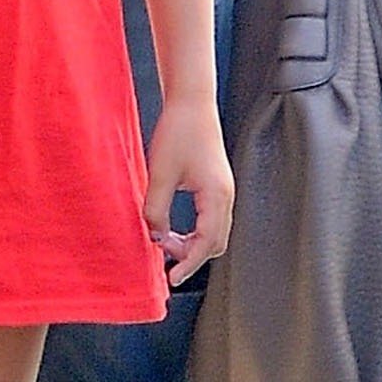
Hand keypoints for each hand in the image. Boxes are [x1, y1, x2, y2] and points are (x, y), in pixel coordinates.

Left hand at [143, 93, 234, 284]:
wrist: (192, 103)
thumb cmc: (178, 132)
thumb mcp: (159, 174)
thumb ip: (157, 210)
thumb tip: (156, 237)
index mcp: (216, 196)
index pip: (206, 243)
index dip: (188, 264)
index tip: (172, 279)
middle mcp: (226, 197)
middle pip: (215, 243)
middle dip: (190, 255)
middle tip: (163, 252)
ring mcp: (224, 191)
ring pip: (215, 233)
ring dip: (193, 243)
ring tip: (165, 237)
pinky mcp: (218, 186)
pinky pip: (211, 220)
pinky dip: (195, 230)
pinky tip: (174, 226)